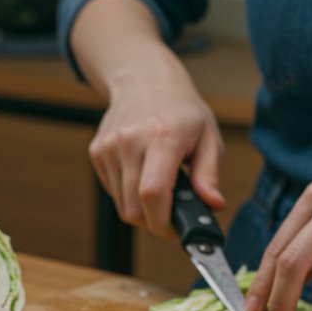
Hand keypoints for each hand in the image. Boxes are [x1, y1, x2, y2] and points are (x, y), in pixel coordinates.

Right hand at [89, 75, 225, 237]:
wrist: (144, 80)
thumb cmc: (181, 111)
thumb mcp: (209, 137)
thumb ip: (210, 175)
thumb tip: (214, 205)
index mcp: (163, 136)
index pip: (152, 193)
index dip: (161, 222)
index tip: (175, 229)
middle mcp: (130, 141)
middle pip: (133, 207)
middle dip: (154, 222)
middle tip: (172, 216)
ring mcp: (109, 146)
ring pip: (121, 205)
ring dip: (141, 210)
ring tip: (160, 193)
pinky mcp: (97, 152)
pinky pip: (112, 191)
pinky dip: (128, 195)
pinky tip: (142, 176)